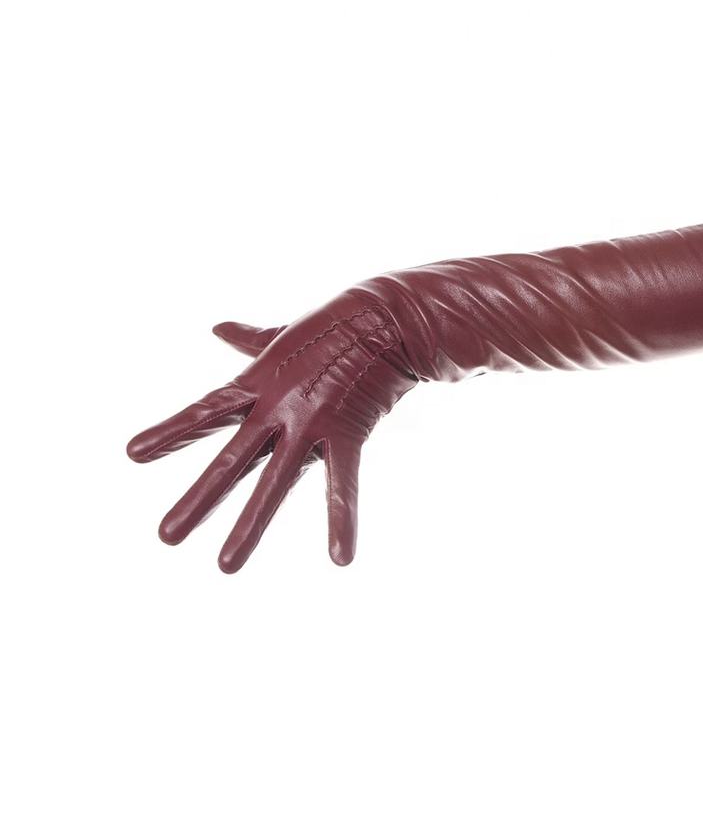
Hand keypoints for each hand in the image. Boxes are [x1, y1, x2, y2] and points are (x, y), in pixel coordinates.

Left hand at [126, 290, 417, 571]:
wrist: (385, 318)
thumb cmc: (334, 325)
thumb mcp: (282, 335)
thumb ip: (249, 340)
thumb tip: (218, 327)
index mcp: (258, 384)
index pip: (205, 412)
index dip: (170, 433)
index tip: (133, 454)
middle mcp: (277, 408)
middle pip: (231, 461)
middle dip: (199, 499)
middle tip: (165, 538)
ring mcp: (310, 423)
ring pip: (275, 483)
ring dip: (250, 526)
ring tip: (226, 568)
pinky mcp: (346, 433)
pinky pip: (343, 482)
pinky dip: (342, 519)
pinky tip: (340, 558)